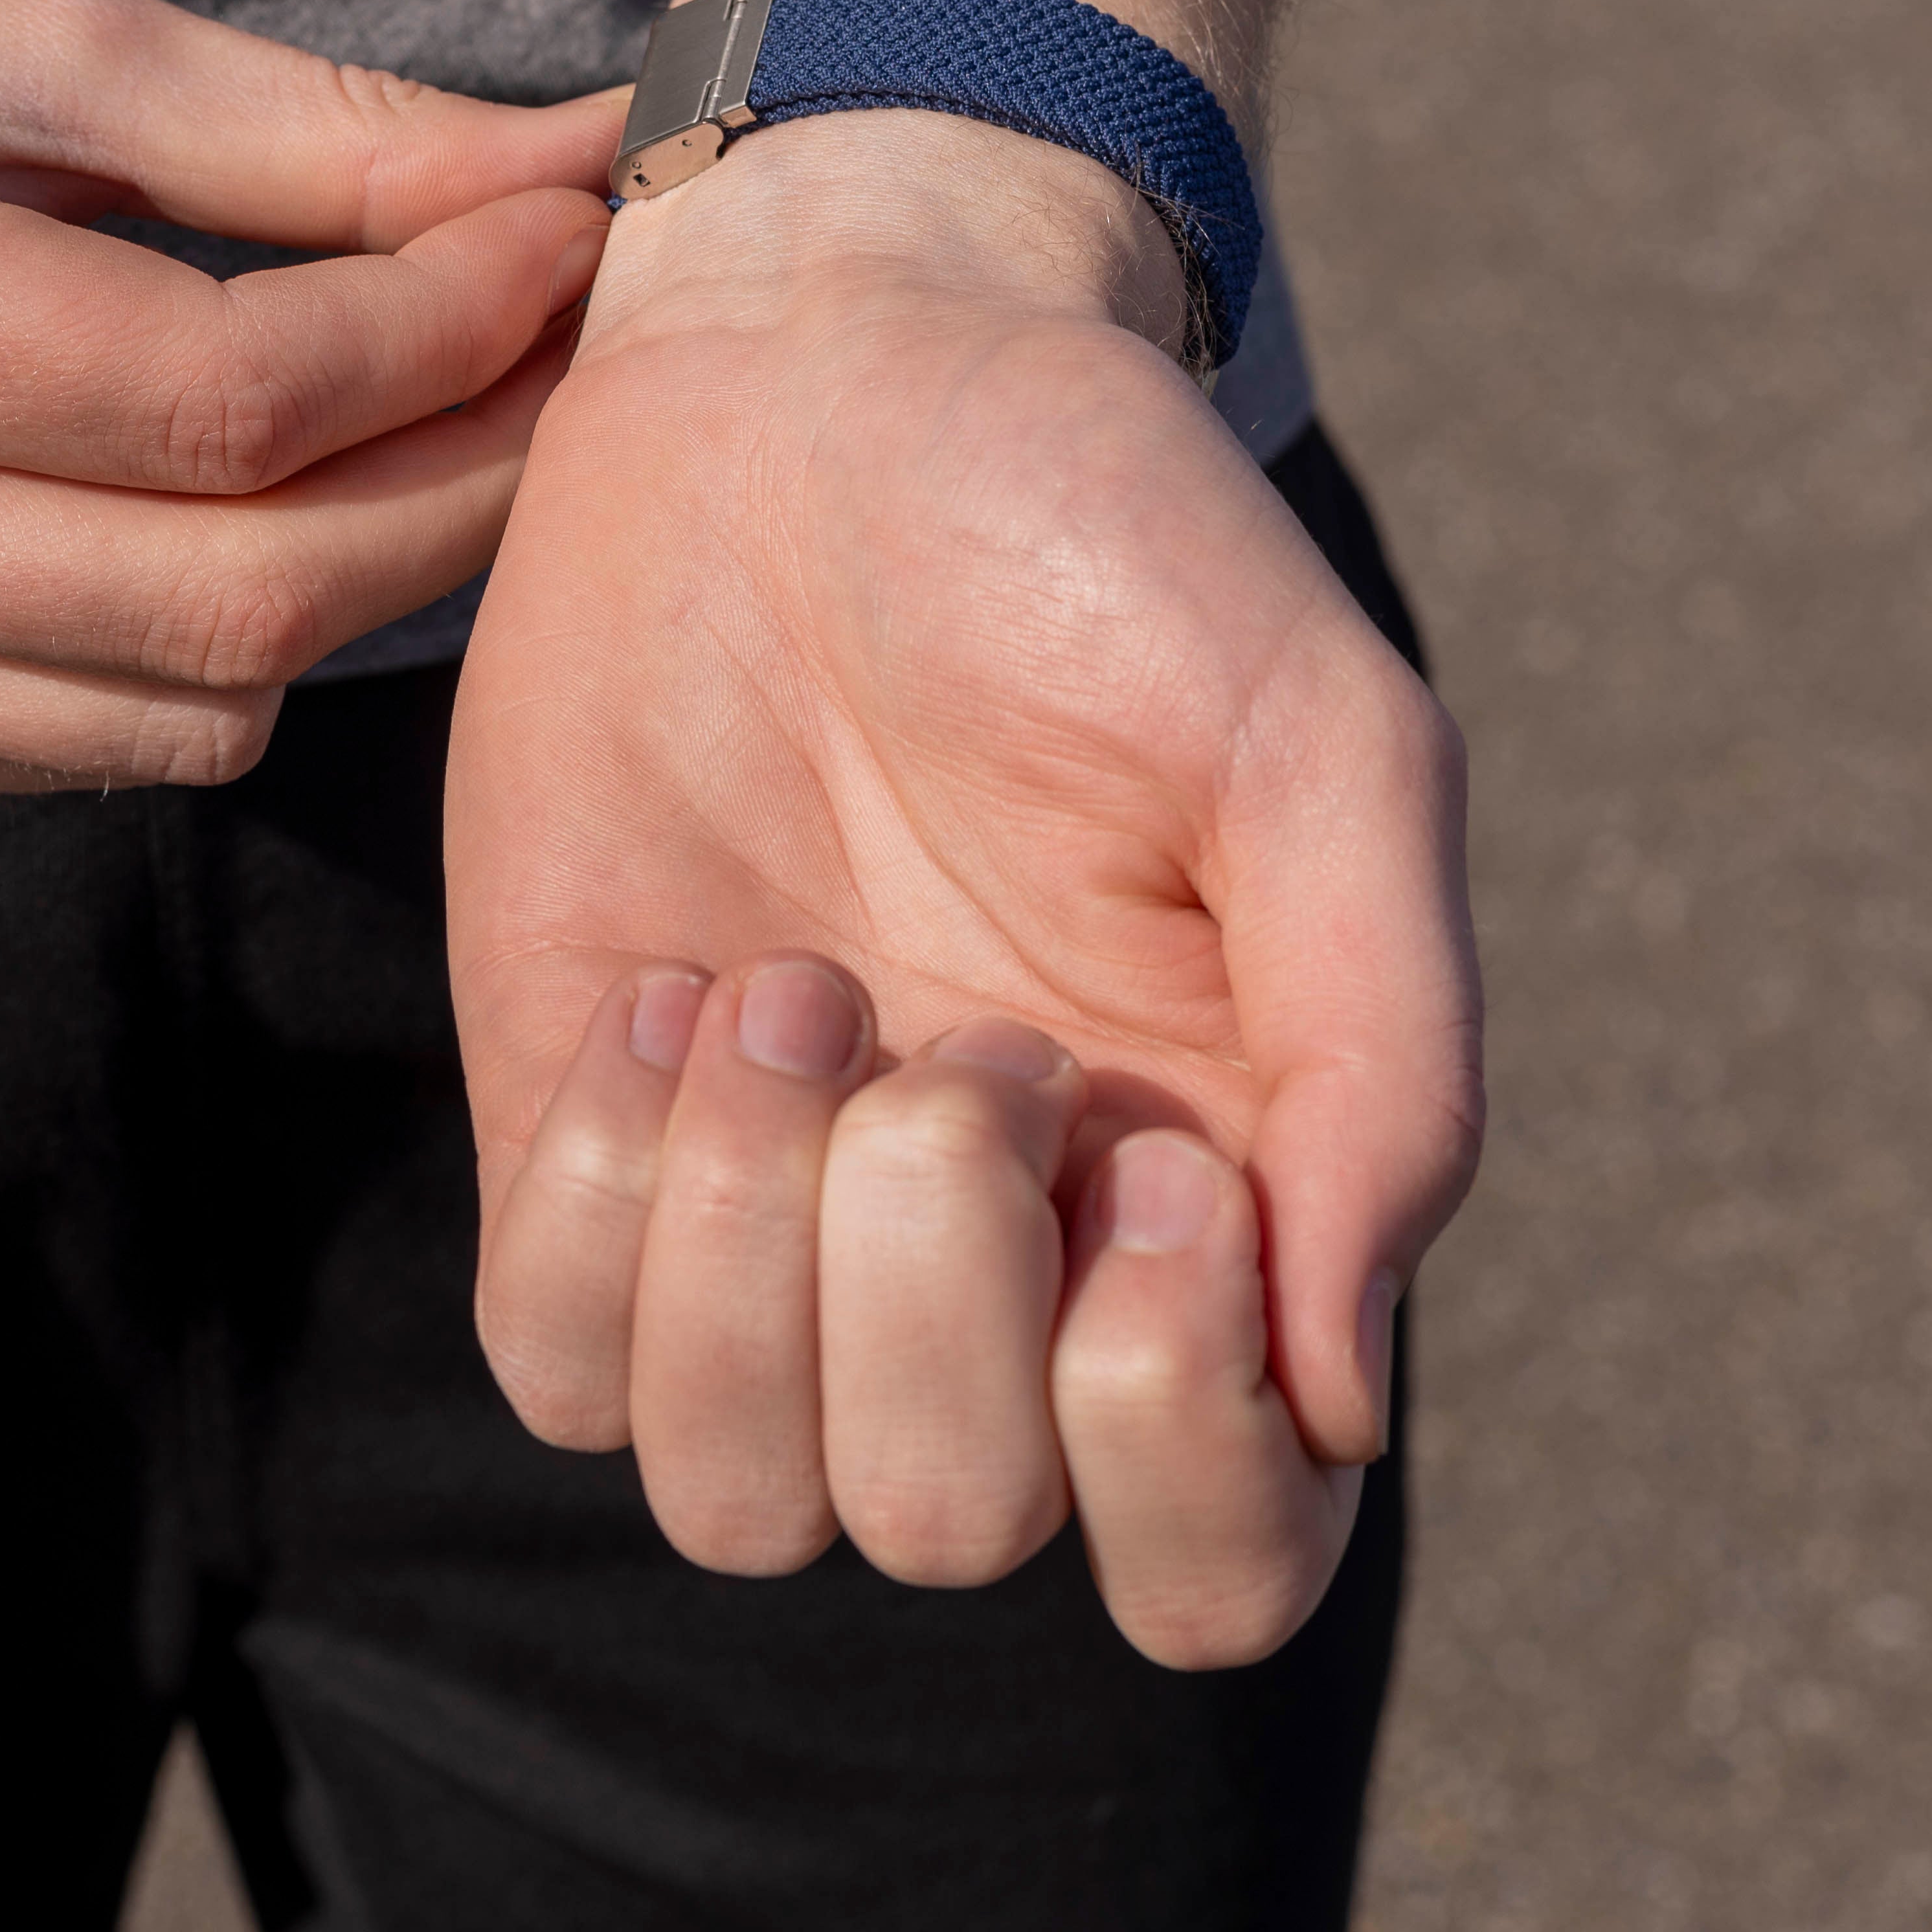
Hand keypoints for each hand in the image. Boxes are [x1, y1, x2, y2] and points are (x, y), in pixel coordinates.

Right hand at [0, 0, 615, 786]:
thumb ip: (292, 128)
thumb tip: (567, 166)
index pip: (230, 408)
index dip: (452, 331)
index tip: (571, 233)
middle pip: (236, 602)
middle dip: (460, 483)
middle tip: (561, 351)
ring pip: (188, 712)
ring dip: (358, 579)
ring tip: (424, 419)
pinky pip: (87, 744)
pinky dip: (217, 646)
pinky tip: (247, 504)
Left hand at [449, 115, 1478, 1663]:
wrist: (821, 375)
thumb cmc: (1096, 535)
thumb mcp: (1313, 747)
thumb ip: (1381, 1062)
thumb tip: (1342, 1389)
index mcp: (1208, 1195)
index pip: (1224, 1556)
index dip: (1173, 1437)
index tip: (1139, 1163)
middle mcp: (982, 1252)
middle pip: (946, 1524)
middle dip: (930, 1300)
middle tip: (952, 1037)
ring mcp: (767, 1205)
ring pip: (731, 1491)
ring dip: (745, 1257)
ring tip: (790, 993)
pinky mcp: (580, 1123)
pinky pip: (549, 1355)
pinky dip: (597, 1196)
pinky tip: (663, 990)